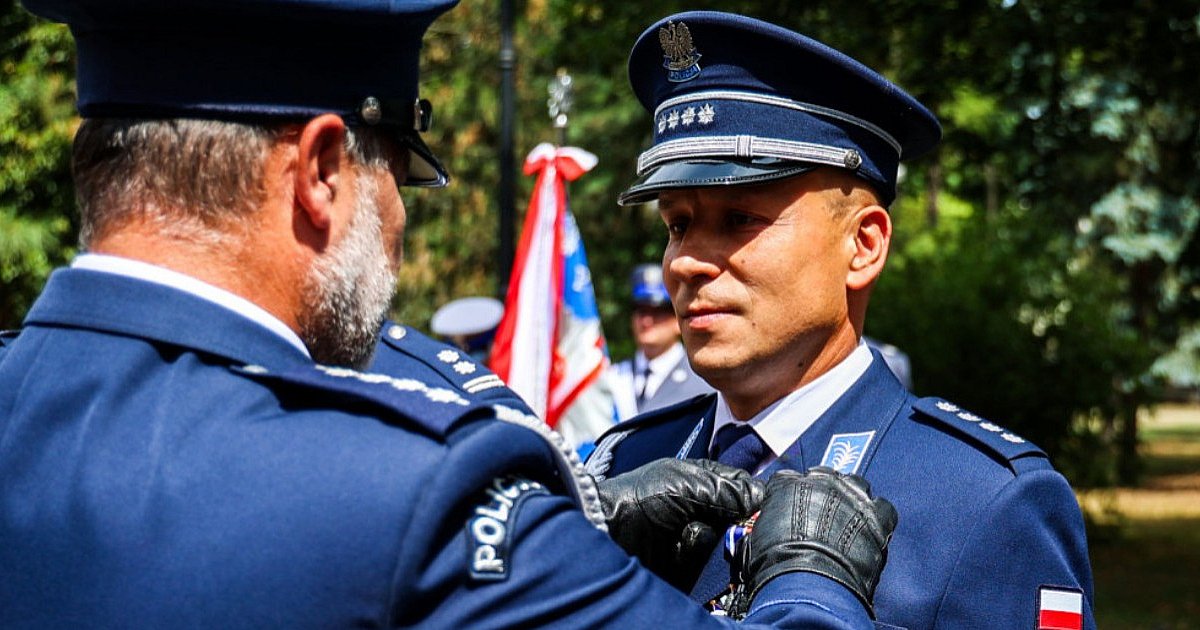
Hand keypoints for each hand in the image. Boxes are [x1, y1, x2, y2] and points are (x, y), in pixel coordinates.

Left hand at [598, 458, 763, 588]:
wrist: (609, 531)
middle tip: (718, 520)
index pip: (742, 486)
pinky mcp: (689, 562)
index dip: (753, 495)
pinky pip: (708, 562)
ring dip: (707, 538)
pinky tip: (676, 548)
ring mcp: (696, 535)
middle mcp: (703, 506)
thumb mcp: (689, 484)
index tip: (759, 505)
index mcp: (703, 479)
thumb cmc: (644, 497)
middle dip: (732, 522)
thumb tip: (762, 497)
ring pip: (726, 541)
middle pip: (740, 519)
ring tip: (685, 533)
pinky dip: (693, 554)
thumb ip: (729, 491)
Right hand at [739, 467, 897, 616]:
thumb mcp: (758, 538)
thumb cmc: (776, 564)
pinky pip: (883, 507)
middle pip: (825, 476)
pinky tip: (871, 532)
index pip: (787, 479)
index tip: (791, 508)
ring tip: (849, 520)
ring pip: (856, 485)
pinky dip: (877, 518)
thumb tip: (768, 532)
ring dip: (852, 499)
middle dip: (823, 492)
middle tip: (822, 515)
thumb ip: (767, 523)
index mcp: (787, 484)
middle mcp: (821, 481)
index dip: (789, 495)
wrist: (807, 583)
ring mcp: (852, 495)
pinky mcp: (876, 515)